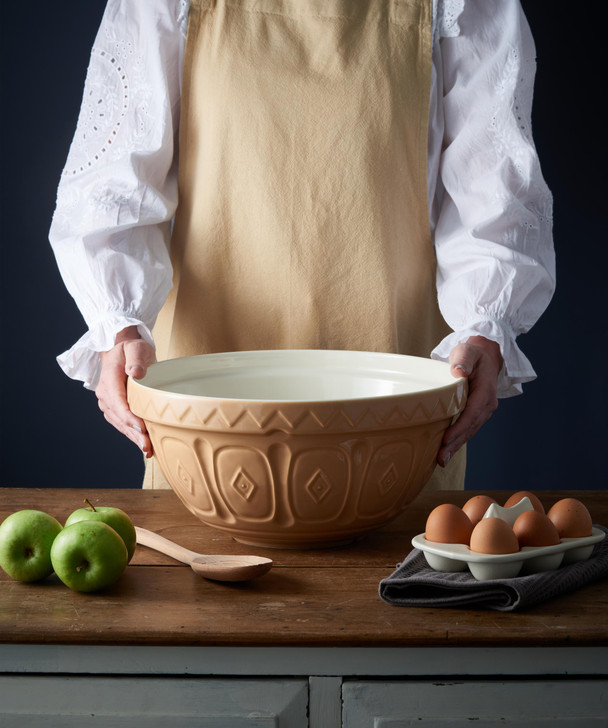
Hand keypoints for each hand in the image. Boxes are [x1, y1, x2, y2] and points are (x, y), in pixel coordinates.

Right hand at [96, 326, 155, 457]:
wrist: (121, 350)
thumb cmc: (131, 348)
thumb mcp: (136, 347)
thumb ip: (136, 358)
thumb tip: (135, 372)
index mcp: (109, 378)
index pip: (117, 401)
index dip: (128, 416)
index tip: (141, 427)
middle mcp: (105, 393)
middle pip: (119, 417)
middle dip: (133, 433)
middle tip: (147, 446)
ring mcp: (108, 402)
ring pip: (120, 423)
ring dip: (133, 437)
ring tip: (148, 449)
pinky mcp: (114, 408)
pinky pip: (122, 423)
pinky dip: (132, 434)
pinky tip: (143, 443)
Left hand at [437, 336, 502, 466]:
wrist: (483, 357)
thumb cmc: (472, 354)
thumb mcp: (467, 351)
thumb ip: (463, 360)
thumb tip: (458, 371)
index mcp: (485, 390)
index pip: (473, 412)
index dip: (460, 427)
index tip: (447, 438)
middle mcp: (487, 404)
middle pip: (471, 427)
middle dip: (456, 443)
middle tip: (441, 458)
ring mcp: (483, 410)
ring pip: (470, 431)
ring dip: (456, 446)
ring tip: (441, 460)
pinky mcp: (476, 414)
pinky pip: (467, 429)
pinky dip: (457, 441)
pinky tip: (446, 451)